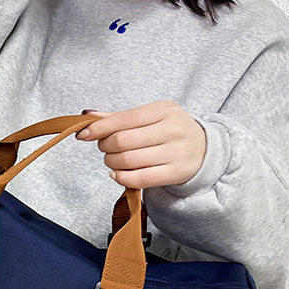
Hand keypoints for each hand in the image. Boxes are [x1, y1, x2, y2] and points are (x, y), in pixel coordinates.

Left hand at [76, 101, 207, 188]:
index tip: (83, 135)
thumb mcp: (151, 117)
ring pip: (127, 161)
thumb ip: (119, 117)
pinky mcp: (175, 173)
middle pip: (121, 141)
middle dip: (105, 147)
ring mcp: (175, 152)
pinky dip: (121, 178)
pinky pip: (138, 179)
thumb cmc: (170, 131)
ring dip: (111, 163)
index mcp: (164, 110)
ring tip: (113, 160)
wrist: (205, 150)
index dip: (98, 129)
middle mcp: (171, 129)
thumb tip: (87, 115)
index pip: (123, 119)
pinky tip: (118, 174)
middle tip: (105, 148)